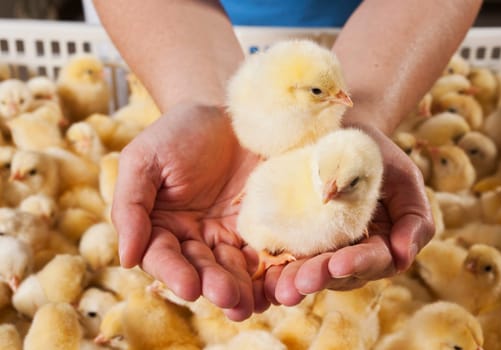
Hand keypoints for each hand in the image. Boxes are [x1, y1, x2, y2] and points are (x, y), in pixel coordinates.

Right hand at [111, 102, 267, 319]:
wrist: (225, 112)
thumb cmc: (177, 132)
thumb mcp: (144, 160)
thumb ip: (130, 205)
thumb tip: (126, 257)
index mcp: (160, 226)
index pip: (163, 256)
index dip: (174, 273)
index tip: (189, 287)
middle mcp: (194, 238)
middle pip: (202, 268)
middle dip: (215, 284)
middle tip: (228, 297)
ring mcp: (228, 234)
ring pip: (234, 268)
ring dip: (243, 287)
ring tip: (251, 301)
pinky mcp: (258, 227)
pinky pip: (264, 252)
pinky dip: (270, 270)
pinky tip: (278, 284)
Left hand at [263, 123, 434, 305]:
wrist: (337, 134)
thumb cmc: (375, 154)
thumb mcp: (403, 177)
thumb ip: (413, 216)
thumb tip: (403, 258)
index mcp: (383, 243)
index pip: (376, 260)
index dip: (359, 264)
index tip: (339, 263)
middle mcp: (352, 252)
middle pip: (340, 274)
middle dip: (321, 277)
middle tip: (301, 282)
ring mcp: (323, 249)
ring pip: (312, 271)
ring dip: (296, 280)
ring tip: (281, 288)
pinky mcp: (295, 240)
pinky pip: (287, 257)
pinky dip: (277, 269)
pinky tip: (264, 277)